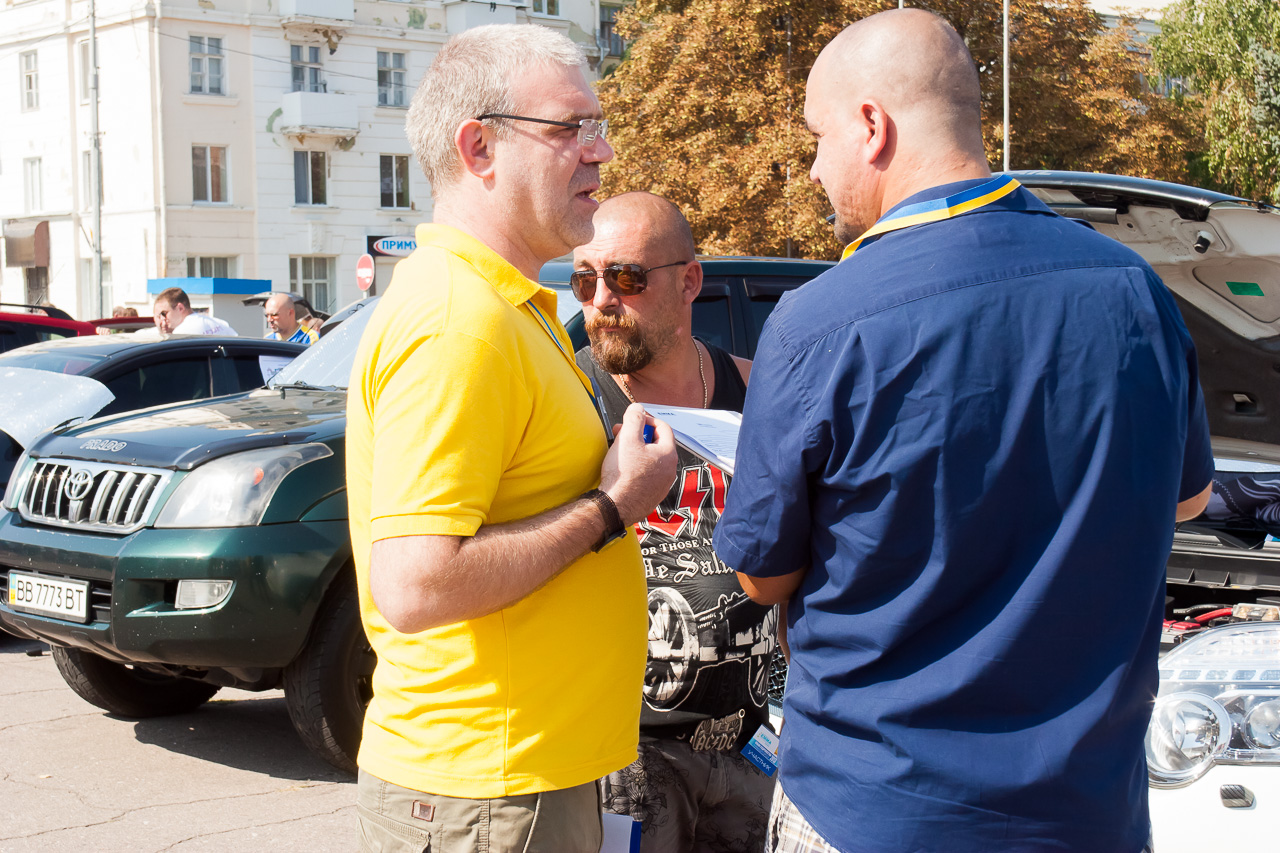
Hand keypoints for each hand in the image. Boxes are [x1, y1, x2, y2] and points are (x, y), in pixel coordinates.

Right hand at [600, 403, 677, 524]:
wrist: (615, 506)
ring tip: (621, 453)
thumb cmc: (622, 475)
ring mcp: (662, 485)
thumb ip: (634, 418)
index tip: (633, 420)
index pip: (663, 427)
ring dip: (637, 452)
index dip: (646, 420)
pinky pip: (648, 475)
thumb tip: (638, 408)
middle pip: (657, 444)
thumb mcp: (627, 438)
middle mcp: (669, 470)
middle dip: (639, 436)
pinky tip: (623, 471)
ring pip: (652, 460)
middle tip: (622, 435)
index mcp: (668, 454)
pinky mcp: (653, 496)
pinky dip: (637, 468)